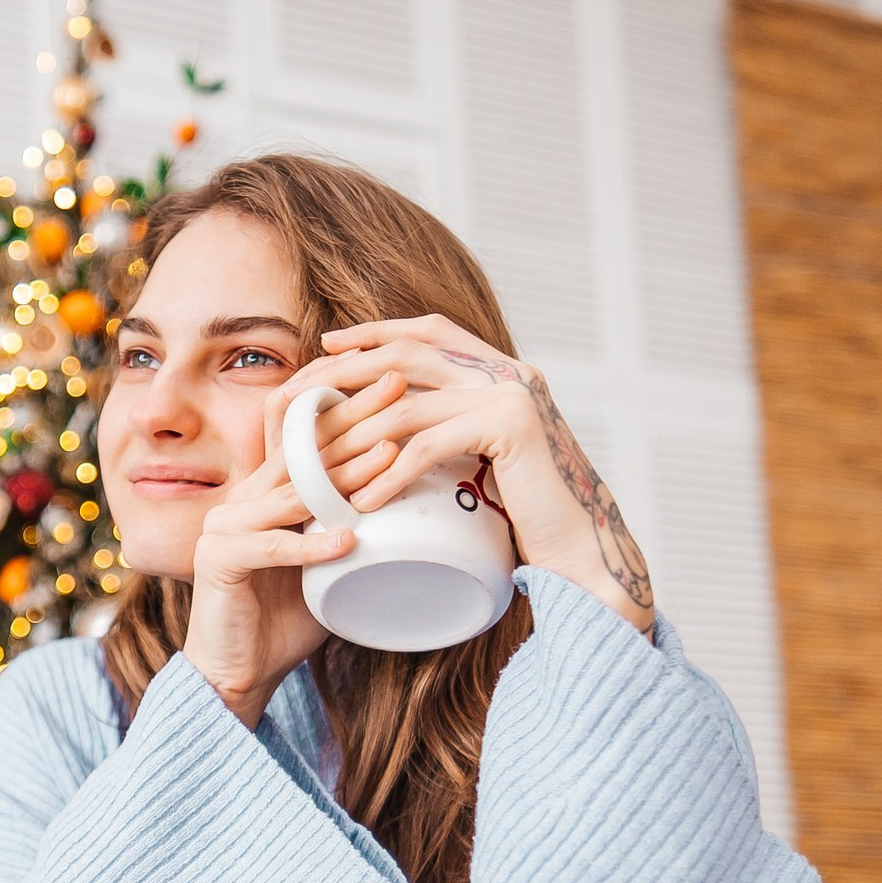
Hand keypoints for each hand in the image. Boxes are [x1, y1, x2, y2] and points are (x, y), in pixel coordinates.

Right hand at [184, 370, 409, 726]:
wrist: (236, 673)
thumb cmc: (286, 617)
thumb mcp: (328, 560)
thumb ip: (351, 521)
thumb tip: (415, 495)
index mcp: (265, 490)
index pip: (308, 436)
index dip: (349, 406)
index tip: (399, 382)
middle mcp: (242, 497)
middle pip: (302, 451)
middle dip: (354, 420)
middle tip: (399, 392)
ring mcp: (225, 526)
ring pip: (291, 494)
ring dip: (343, 476)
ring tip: (388, 458)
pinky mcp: (218, 561)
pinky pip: (271, 548)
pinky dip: (311, 546)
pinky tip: (348, 541)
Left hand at [276, 316, 654, 630]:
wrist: (582, 552)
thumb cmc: (527, 516)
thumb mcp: (482, 458)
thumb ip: (449, 428)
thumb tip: (387, 424)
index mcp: (502, 369)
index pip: (430, 330)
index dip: (376, 332)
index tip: (327, 345)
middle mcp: (510, 371)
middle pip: (408, 354)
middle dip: (346, 374)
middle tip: (299, 401)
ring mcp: (513, 395)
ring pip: (409, 403)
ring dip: (354, 436)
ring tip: (314, 466)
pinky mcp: (511, 429)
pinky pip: (430, 446)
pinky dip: (389, 474)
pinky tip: (361, 500)